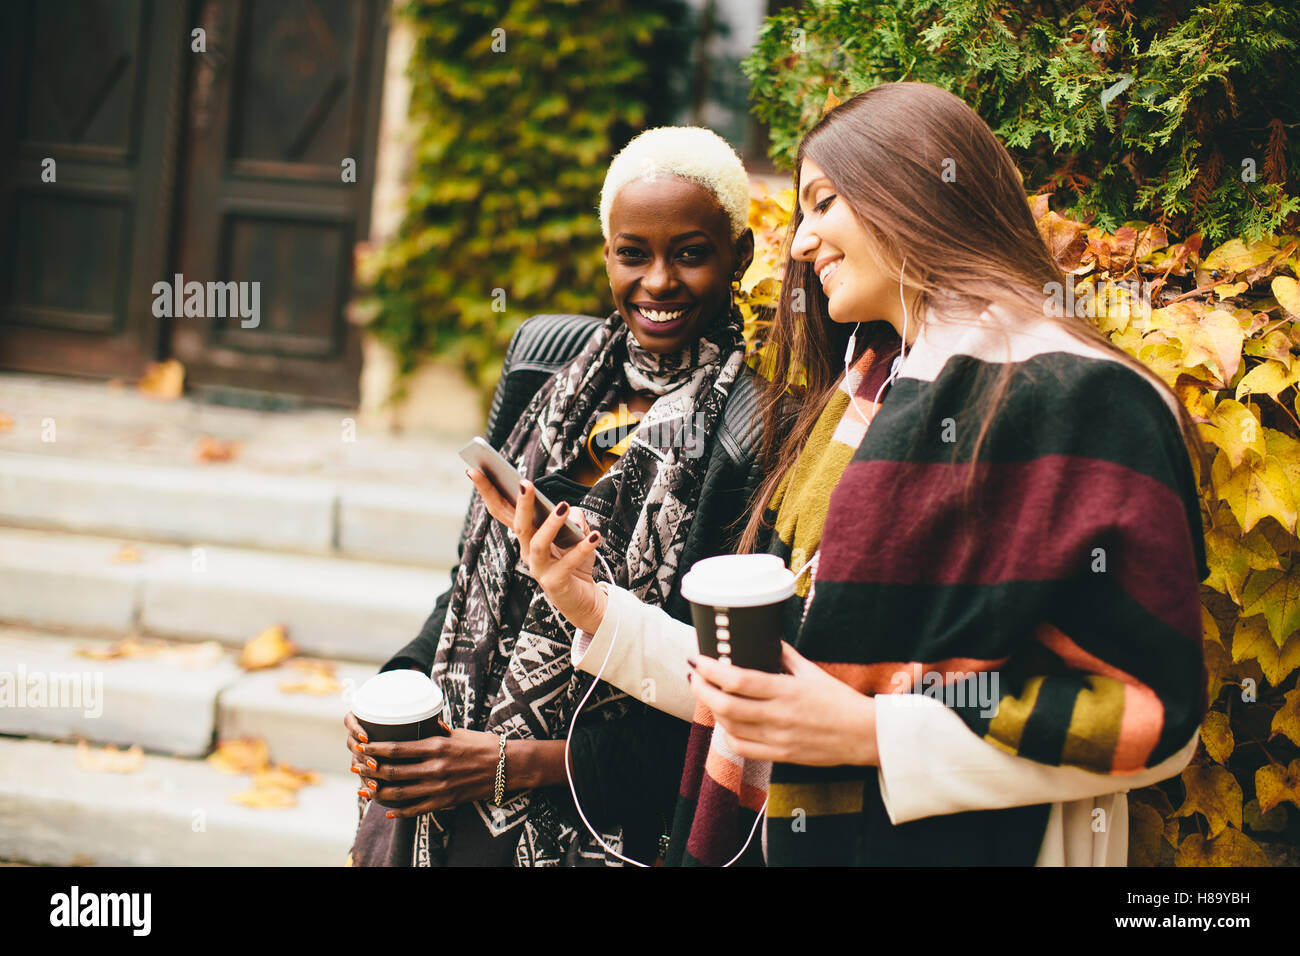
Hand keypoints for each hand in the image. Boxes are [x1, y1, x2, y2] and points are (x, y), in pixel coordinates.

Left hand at [345, 720, 500, 816]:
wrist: (508, 767)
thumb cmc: (485, 745)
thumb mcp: (459, 732)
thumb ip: (438, 730)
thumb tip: (424, 723)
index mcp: (437, 746)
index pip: (398, 748)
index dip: (376, 749)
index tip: (362, 746)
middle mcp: (436, 767)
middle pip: (394, 772)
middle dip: (370, 771)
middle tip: (356, 769)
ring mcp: (440, 787)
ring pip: (401, 793)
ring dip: (379, 793)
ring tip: (364, 790)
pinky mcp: (447, 801)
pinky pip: (418, 809)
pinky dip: (401, 812)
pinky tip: (389, 812)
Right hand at [465, 468, 608, 633]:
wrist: (583, 599)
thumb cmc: (575, 561)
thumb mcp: (576, 532)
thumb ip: (573, 517)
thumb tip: (570, 511)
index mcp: (526, 535)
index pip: (502, 510)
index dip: (487, 491)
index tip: (473, 470)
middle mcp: (527, 551)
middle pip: (517, 525)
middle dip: (520, 503)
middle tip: (524, 482)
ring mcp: (539, 568)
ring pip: (538, 543)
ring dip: (550, 524)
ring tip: (563, 506)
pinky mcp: (555, 583)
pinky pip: (567, 563)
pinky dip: (582, 549)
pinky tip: (594, 535)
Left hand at [687, 642, 878, 766]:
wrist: (865, 736)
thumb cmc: (841, 701)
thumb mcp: (813, 672)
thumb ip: (786, 656)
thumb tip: (766, 638)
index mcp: (787, 690)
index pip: (738, 680)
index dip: (712, 669)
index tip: (698, 659)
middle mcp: (779, 716)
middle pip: (725, 705)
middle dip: (701, 689)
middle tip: (695, 675)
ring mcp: (778, 739)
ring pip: (729, 727)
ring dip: (711, 709)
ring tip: (707, 694)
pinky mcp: (780, 756)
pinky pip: (742, 748)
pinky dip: (727, 733)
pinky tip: (726, 721)